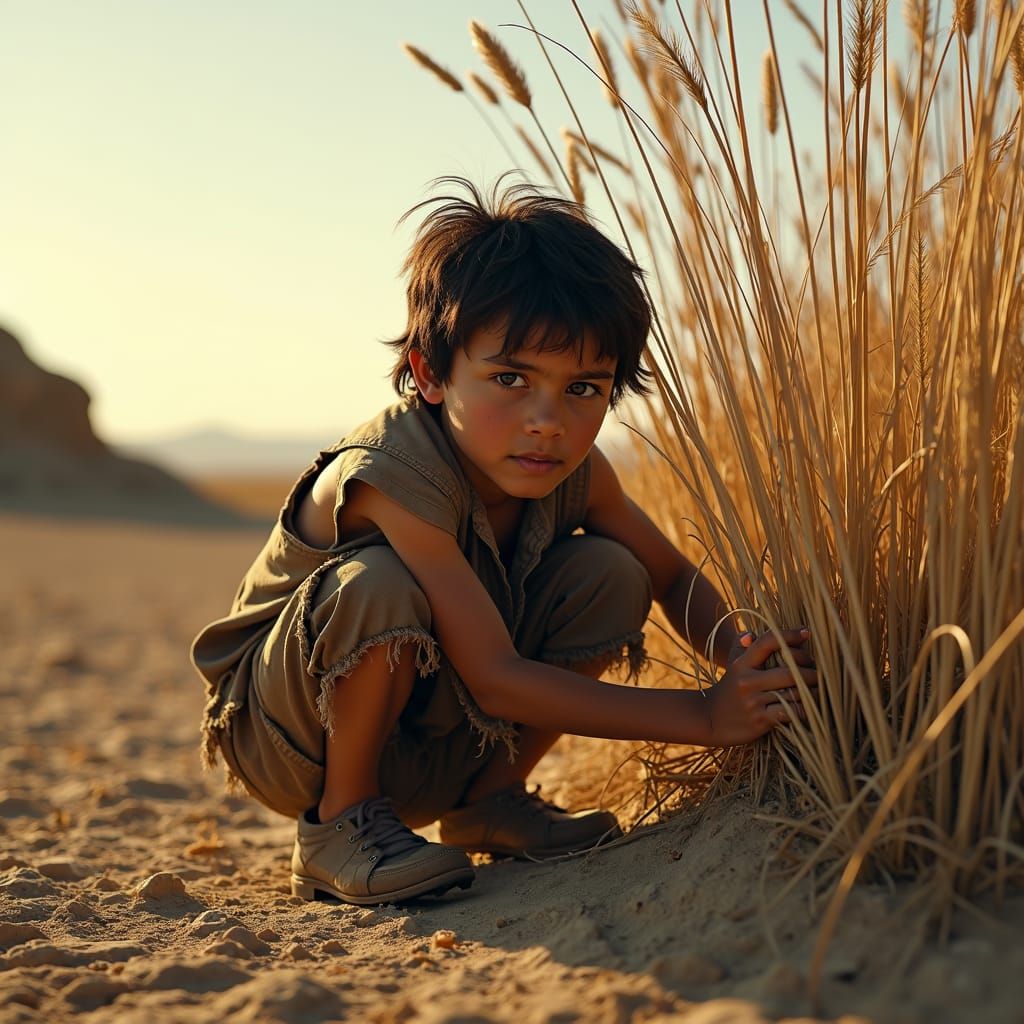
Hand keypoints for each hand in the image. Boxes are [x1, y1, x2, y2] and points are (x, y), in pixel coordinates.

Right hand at [703, 628, 817, 746]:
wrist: (708, 720)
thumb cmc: (727, 691)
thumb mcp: (731, 667)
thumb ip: (741, 647)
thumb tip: (751, 633)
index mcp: (742, 664)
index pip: (767, 643)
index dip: (789, 635)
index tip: (807, 632)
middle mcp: (747, 681)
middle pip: (788, 671)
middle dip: (810, 672)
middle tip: (821, 672)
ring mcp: (753, 701)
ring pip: (792, 693)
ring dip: (811, 693)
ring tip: (820, 690)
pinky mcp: (760, 720)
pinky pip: (789, 713)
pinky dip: (803, 711)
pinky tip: (809, 709)